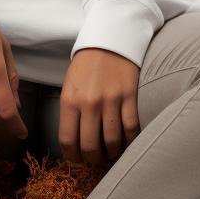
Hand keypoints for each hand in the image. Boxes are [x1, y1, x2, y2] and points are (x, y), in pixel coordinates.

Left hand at [59, 48, 140, 164]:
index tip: (78, 158)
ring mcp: (110, 100)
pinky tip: (127, 141)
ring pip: (112, 142)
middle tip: (97, 157)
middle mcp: (89, 102)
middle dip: (93, 159)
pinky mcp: (129, 96)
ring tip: (112, 151)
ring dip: (112, 153)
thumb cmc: (87, 64)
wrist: (108, 39)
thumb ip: (70, 111)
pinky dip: (130, 141)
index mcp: (70, 100)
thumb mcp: (70, 85)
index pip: (68, 141)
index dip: (73, 157)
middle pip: (90, 147)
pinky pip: (131, 129)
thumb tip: (74, 140)